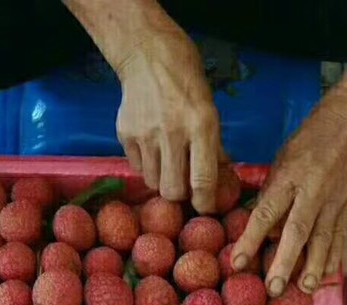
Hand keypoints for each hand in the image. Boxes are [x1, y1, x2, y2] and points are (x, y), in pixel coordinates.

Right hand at [116, 31, 221, 213]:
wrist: (149, 56)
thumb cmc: (187, 84)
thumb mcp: (210, 111)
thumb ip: (214, 148)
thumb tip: (220, 182)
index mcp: (201, 126)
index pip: (202, 181)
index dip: (205, 202)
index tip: (205, 207)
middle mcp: (172, 132)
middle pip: (172, 191)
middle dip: (180, 193)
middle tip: (184, 183)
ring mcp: (145, 134)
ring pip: (153, 183)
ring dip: (162, 179)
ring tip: (167, 160)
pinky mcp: (126, 134)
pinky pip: (137, 167)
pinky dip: (147, 164)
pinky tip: (152, 146)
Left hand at [231, 83, 346, 293]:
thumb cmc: (313, 136)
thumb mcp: (284, 157)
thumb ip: (272, 192)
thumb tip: (260, 226)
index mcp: (290, 175)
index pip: (266, 212)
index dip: (250, 240)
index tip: (237, 262)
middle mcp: (314, 189)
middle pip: (297, 231)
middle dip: (285, 262)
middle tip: (274, 288)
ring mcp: (337, 198)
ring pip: (324, 238)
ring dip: (314, 267)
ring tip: (304, 289)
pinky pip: (342, 235)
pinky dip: (334, 257)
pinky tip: (327, 275)